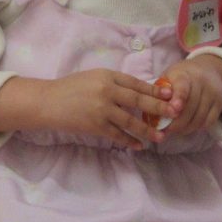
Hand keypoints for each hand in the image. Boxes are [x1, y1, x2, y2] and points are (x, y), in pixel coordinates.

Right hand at [16, 69, 169, 148]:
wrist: (47, 102)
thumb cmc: (70, 88)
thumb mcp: (93, 77)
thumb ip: (114, 83)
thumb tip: (138, 92)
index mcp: (107, 76)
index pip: (137, 84)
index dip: (155, 91)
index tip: (170, 95)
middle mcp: (107, 91)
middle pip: (139, 101)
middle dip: (159, 109)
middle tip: (174, 114)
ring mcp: (101, 109)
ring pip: (131, 121)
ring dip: (147, 130)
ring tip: (160, 137)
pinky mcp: (95, 125)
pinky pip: (117, 135)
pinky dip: (128, 141)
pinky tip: (138, 145)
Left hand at [161, 53, 221, 138]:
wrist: (206, 70)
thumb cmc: (178, 78)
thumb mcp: (167, 78)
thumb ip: (159, 94)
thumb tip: (150, 115)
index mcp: (184, 74)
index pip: (183, 87)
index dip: (179, 99)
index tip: (173, 110)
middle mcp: (201, 82)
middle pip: (191, 107)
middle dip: (177, 123)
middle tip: (165, 131)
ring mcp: (213, 93)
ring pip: (200, 117)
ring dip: (186, 128)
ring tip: (174, 131)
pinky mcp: (220, 103)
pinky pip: (209, 121)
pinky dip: (197, 128)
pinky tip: (187, 128)